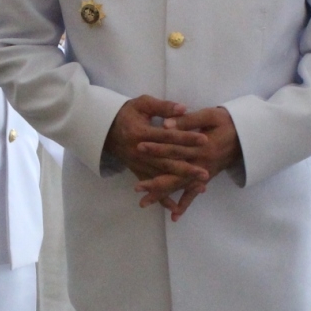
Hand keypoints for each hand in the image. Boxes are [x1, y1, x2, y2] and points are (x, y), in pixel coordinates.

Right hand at [103, 95, 208, 217]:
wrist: (105, 128)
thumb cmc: (126, 113)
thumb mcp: (142, 103)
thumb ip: (163, 107)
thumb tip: (184, 108)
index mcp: (141, 133)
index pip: (168, 137)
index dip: (186, 138)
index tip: (204, 140)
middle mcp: (139, 152)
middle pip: (166, 161)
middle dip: (187, 168)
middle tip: (205, 173)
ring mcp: (137, 164)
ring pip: (162, 176)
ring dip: (180, 183)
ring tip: (200, 187)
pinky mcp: (136, 172)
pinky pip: (151, 186)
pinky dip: (162, 197)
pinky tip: (176, 207)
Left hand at [138, 106, 243, 218]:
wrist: (248, 136)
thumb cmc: (228, 122)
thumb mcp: (211, 115)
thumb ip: (188, 121)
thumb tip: (166, 125)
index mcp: (201, 146)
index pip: (174, 148)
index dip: (157, 148)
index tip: (139, 149)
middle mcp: (202, 163)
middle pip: (175, 174)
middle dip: (155, 182)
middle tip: (137, 188)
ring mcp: (204, 173)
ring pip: (181, 186)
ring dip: (163, 195)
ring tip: (145, 202)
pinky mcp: (207, 177)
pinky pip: (194, 193)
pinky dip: (185, 204)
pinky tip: (175, 215)